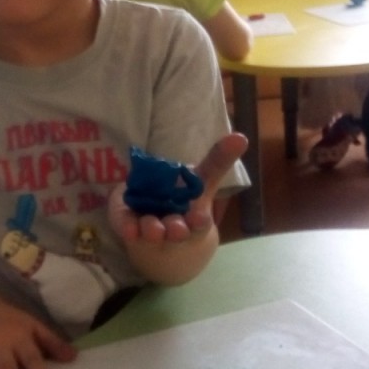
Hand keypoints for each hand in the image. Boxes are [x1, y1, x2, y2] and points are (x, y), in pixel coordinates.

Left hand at [109, 133, 248, 244]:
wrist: (159, 224)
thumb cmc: (184, 201)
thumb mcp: (201, 181)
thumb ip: (217, 161)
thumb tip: (240, 137)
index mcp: (194, 219)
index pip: (200, 222)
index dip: (200, 221)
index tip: (199, 219)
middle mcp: (174, 227)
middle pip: (176, 230)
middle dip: (176, 229)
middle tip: (175, 228)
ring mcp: (152, 231)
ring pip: (152, 232)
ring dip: (152, 229)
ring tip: (152, 227)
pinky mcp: (131, 228)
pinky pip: (129, 228)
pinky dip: (129, 228)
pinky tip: (129, 228)